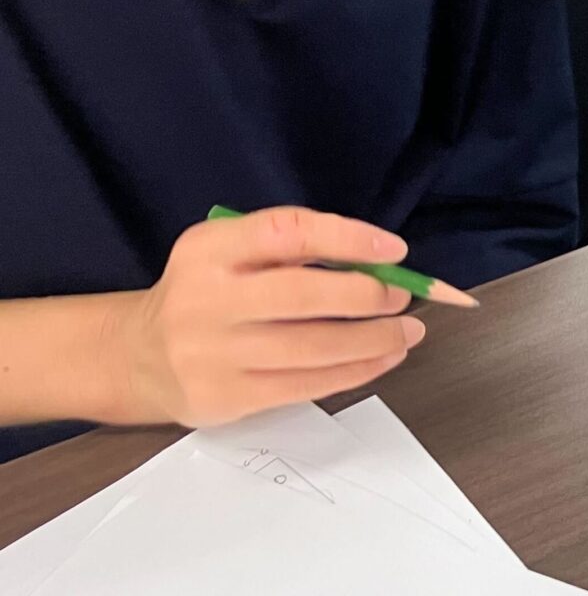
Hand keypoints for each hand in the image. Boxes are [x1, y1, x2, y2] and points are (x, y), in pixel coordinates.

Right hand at [102, 208, 424, 428]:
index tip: (394, 249)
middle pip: (303, 295)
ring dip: (373, 340)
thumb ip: (288, 251)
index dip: (346, 238)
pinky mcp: (224, 397)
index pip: (286, 233)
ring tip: (407, 332)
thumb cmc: (205, 294)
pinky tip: (382, 360)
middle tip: (402, 297)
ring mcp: (212, 353)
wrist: (138, 356)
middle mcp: (205, 299)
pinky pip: (305, 386)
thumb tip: (377, 263)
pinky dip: (355, 371)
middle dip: (366, 296)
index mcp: (209, 249)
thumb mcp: (228, 253)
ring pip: (312, 347)